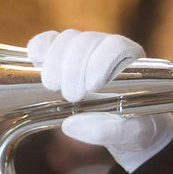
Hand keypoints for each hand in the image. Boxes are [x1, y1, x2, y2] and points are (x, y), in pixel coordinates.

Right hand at [28, 30, 172, 172]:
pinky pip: (49, 41)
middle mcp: (109, 49)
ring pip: (67, 39)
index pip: (117, 46)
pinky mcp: (62, 56)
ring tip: (53, 86)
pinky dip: (40, 46)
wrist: (126, 129)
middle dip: (74, 67)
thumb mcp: (132, 134)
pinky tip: (35, 59)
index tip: (91, 87)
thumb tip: (70, 125)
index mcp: (133, 61)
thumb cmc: (136, 127)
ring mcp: (84, 50)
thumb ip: (109, 130)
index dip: (101, 62)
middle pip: (88, 40)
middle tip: (71, 96)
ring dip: (55, 60)